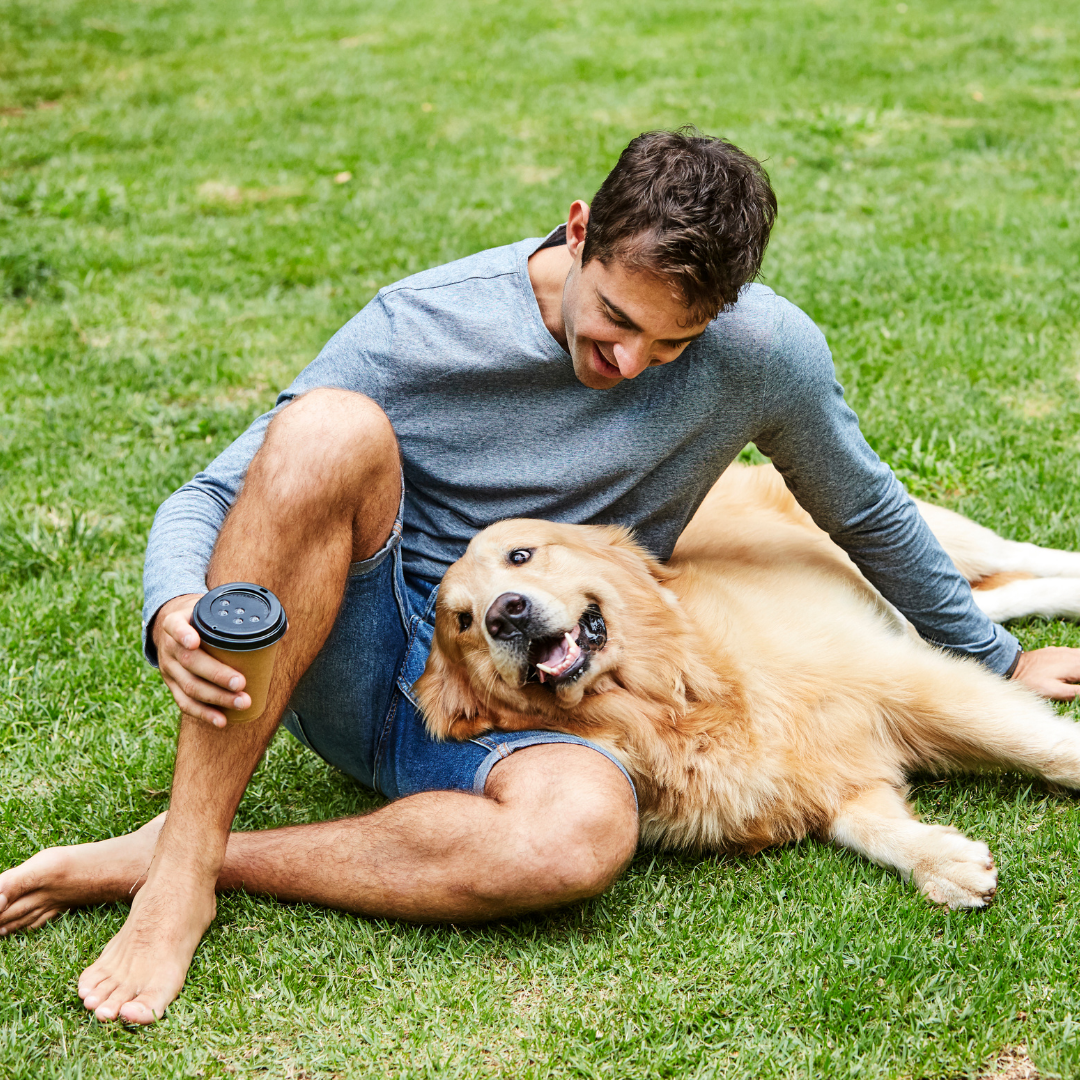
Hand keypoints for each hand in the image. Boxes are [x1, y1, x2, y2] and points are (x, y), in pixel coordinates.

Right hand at [152, 593, 250, 727]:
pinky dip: (204, 713)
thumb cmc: (201, 620)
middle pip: (189, 662)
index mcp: (175, 622)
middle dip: (216, 674)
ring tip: (242, 702)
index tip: (195, 642)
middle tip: (241, 683)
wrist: (172, 629)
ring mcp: (168, 668)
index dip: (183, 635)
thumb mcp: (210, 609)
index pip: (175, 626)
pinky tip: (221, 720)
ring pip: (189, 686)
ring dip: (216, 698)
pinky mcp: (171, 686)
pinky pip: (185, 703)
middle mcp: (169, 646)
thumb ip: (240, 615)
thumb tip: (284, 626)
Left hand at [1011, 646, 1079, 700]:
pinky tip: (1074, 668)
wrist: (1012, 666)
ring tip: (1075, 678)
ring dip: (1079, 664)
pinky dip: (1078, 659)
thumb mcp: (1054, 691)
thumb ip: (1076, 692)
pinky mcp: (1058, 650)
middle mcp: (1072, 655)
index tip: (1079, 683)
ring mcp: (1064, 651)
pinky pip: (1076, 652)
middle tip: (1077, 681)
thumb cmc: (1031, 681)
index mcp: (1074, 666)